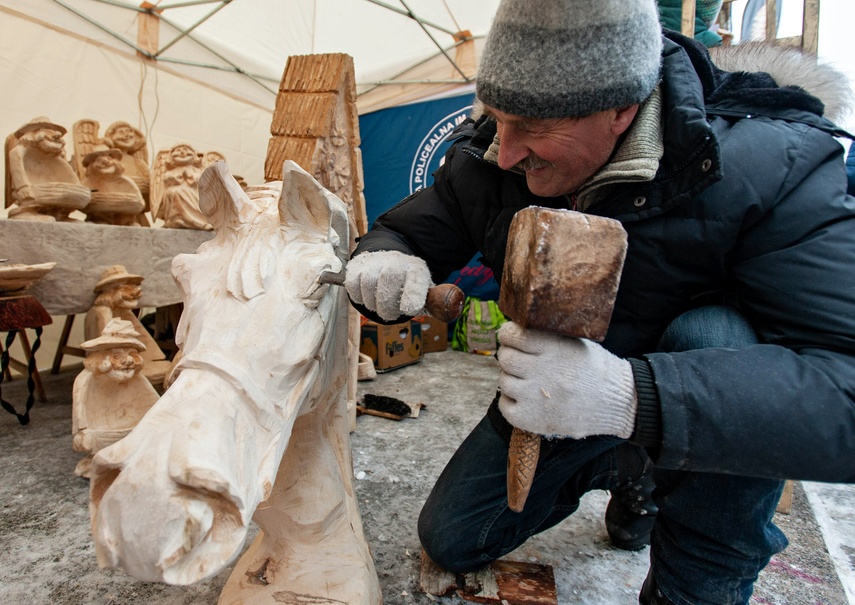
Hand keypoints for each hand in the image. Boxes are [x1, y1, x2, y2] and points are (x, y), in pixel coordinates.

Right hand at [345, 251, 432, 320]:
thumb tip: (444, 311)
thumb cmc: (407, 285)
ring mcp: (375, 261)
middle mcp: (396, 260)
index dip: (412, 293)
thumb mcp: (424, 291)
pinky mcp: (357, 265)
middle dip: (387, 306)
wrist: (387, 262)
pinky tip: (368, 298)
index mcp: (417, 268)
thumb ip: (433, 303)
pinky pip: (354, 285)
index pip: (416, 277)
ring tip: (380, 306)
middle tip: (390, 315)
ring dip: (373, 303)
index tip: (409, 309)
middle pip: (388, 279)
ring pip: (369, 284)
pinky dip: (359, 297)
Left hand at [496, 322, 636, 438]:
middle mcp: (544, 371)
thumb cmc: (595, 370)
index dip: (508, 334)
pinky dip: (510, 401)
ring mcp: (536, 397)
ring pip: (504, 381)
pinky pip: (504, 405)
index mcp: (555, 349)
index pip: (514, 335)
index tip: (511, 336)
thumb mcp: (577, 343)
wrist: (618, 403)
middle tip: (520, 359)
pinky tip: (526, 397)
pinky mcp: (533, 419)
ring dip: (512, 378)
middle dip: (510, 355)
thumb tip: (515, 330)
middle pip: (506, 358)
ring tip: (529, 380)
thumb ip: (547, 337)